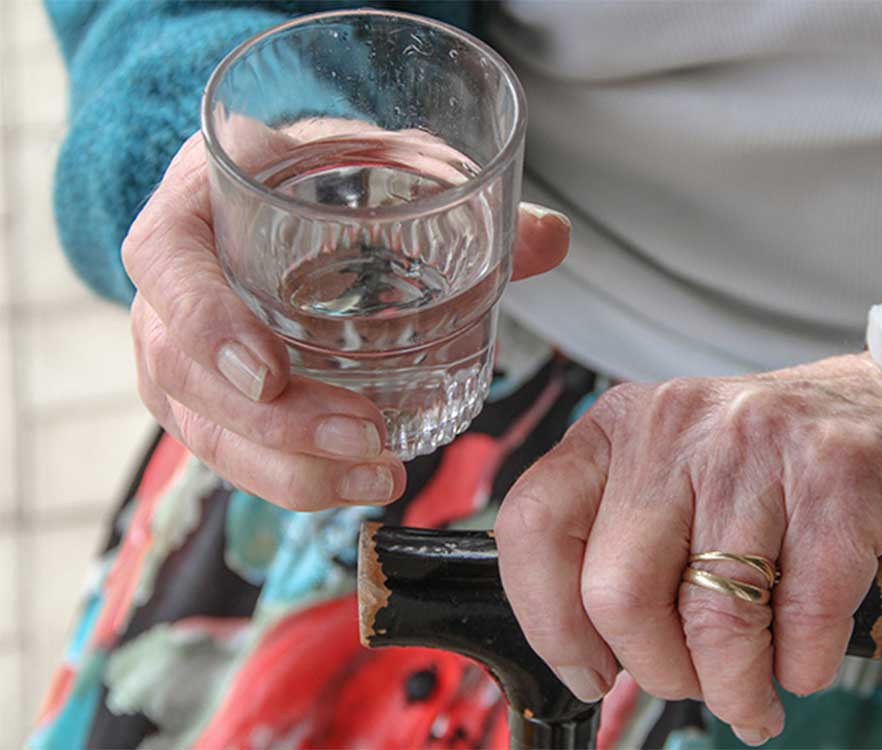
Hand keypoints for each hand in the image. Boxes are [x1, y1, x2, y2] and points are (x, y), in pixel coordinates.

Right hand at [123, 131, 569, 510]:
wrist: (273, 191)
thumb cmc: (313, 171)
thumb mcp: (369, 156)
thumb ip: (451, 189)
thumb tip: (551, 238)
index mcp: (191, 211)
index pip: (164, 265)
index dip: (205, 325)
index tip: (269, 373)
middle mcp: (169, 292)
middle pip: (183, 375)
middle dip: (275, 425)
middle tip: (367, 437)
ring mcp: (182, 356)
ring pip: (208, 432)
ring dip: (290, 470)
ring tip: (379, 478)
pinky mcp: (211, 401)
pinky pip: (234, 454)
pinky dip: (295, 478)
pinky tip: (361, 484)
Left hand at [494, 353, 881, 744]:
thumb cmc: (780, 468)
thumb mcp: (680, 479)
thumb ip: (626, 545)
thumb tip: (588, 654)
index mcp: (622, 427)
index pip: (534, 526)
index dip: (548, 622)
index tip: (588, 670)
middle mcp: (678, 428)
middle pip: (618, 593)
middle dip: (655, 671)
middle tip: (692, 683)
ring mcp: (758, 450)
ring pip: (712, 622)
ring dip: (733, 689)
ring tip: (753, 696)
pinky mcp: (838, 484)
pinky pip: (802, 623)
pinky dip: (802, 668)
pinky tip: (806, 658)